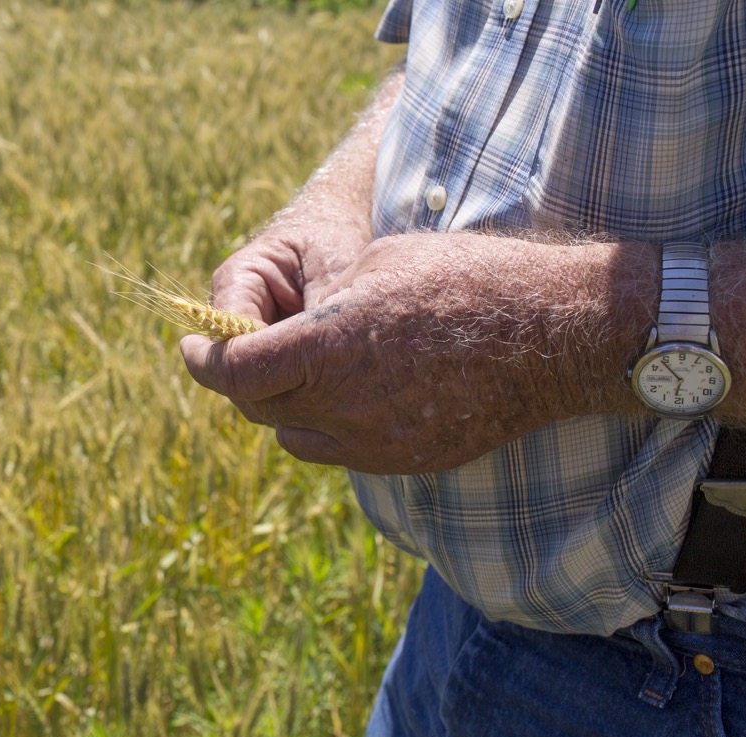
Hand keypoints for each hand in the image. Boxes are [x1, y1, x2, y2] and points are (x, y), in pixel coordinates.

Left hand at [182, 233, 594, 473]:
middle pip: (258, 408)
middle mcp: (344, 406)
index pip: (235, 373)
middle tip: (242, 353)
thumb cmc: (465, 279)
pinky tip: (354, 392)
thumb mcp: (374, 267)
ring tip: (306, 369)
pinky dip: (328, 426)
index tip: (191, 346)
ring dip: (285, 406)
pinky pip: (341, 451)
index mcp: (328, 348)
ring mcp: (375, 442)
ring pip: (296, 436)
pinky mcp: (405, 460)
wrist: (554, 332)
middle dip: (241, 381)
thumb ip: (316, 310)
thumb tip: (286, 329)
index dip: (202, 361)